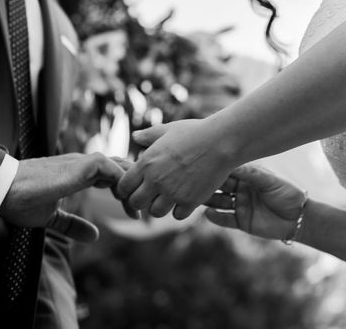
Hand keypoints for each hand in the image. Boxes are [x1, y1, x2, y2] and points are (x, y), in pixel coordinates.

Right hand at [0, 153, 128, 241]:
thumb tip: (94, 237)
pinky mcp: (77, 166)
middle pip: (122, 166)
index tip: (134, 213)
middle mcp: (83, 164)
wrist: (0, 190)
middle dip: (137, 186)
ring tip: (137, 207)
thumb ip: (73, 225)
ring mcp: (81, 162)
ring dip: (132, 184)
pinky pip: (108, 166)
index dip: (126, 191)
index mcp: (79, 173)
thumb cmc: (20, 201)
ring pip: (119, 164)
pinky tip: (124, 198)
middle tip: (145, 209)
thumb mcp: (52, 217)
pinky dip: (120, 179)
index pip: (113, 174)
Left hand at [118, 119, 234, 219]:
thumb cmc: (195, 132)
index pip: (124, 187)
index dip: (128, 188)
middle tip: (153, 193)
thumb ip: (149, 135)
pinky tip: (186, 197)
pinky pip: (177, 215)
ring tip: (170, 196)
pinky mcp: (190, 201)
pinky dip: (181, 209)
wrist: (221, 141)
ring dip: (161, 206)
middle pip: (136, 203)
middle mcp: (156, 180)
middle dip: (142, 199)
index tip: (138, 185)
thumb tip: (135, 136)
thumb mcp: (169, 129)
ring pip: (155, 212)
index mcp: (146, 163)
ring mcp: (173, 193)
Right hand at [205, 165, 306, 240]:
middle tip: (194, 180)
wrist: (299, 217)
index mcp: (247, 176)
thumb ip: (251, 173)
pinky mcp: (241, 221)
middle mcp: (240, 189)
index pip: (228, 170)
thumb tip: (231, 163)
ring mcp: (240, 205)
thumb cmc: (288, 193)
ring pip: (218, 201)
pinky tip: (208, 213)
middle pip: (219, 185)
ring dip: (208, 199)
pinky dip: (215, 216)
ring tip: (197, 197)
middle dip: (207, 183)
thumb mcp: (270, 181)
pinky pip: (224, 219)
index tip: (204, 161)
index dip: (216, 167)